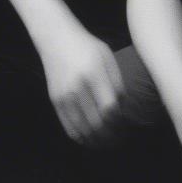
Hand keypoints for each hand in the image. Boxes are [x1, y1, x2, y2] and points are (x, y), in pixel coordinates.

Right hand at [39, 25, 124, 145]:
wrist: (56, 38)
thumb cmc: (87, 46)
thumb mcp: (107, 57)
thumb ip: (116, 83)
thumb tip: (122, 111)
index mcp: (93, 73)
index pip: (110, 108)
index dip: (119, 122)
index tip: (126, 126)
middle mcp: (77, 86)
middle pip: (96, 123)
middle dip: (111, 136)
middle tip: (120, 140)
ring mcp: (64, 95)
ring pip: (83, 130)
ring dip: (97, 141)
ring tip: (107, 144)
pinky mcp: (55, 100)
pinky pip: (69, 127)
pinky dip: (81, 138)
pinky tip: (91, 140)